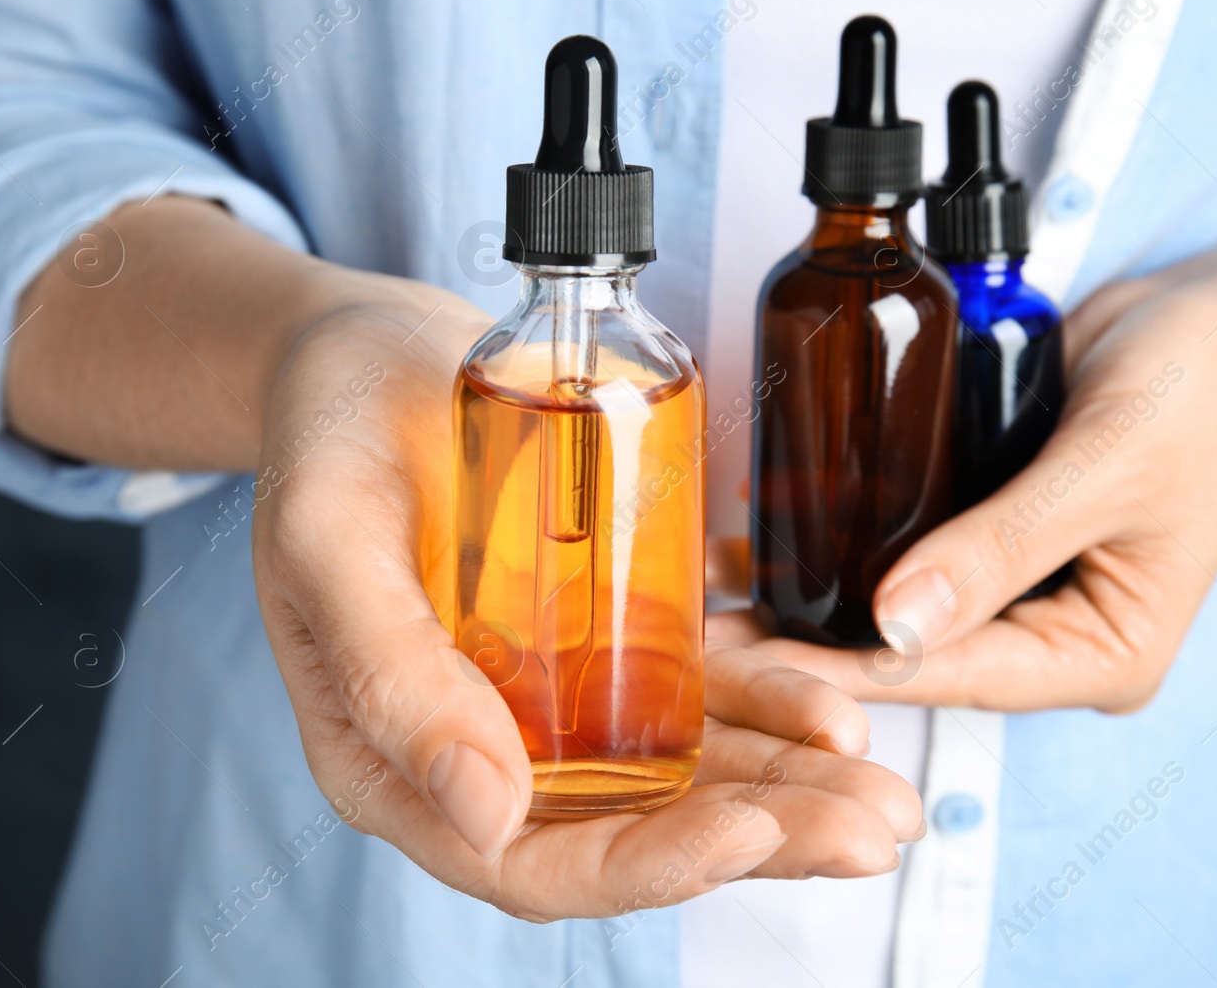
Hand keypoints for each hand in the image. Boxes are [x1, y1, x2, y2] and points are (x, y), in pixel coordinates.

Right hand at [250, 282, 920, 922]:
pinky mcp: (608, 633)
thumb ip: (393, 677)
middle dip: (759, 836)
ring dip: (788, 786)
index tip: (744, 834)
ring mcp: (557, 694)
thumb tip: (489, 814)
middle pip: (633, 827)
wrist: (370, 350)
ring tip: (888, 797)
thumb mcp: (332, 541)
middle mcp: (489, 746)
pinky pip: (701, 688)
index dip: (642, 866)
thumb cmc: (328, 434)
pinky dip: (770, 701)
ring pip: (685, 768)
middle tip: (872, 830)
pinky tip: (839, 705)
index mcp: (400, 760)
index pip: (527, 859)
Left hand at [744, 252, 1216, 710]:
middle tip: (707, 628)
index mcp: (1103, 655)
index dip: (846, 669)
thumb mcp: (1109, 465)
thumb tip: (894, 624)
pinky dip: (849, 537)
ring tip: (714, 584)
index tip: (750, 663)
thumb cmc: (1203, 385)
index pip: (954, 673)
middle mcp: (1055, 636)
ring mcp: (1021, 586)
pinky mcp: (995, 532)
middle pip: (916, 649)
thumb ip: (1002, 545)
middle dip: (815, 638)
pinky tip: (770, 526)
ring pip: (902, 602)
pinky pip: (912, 545)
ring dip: (817, 588)